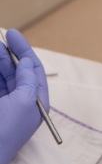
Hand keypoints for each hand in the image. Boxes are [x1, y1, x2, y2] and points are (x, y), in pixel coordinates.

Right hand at [0, 30, 48, 163]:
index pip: (33, 69)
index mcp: (36, 101)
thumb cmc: (7, 130)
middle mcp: (20, 102)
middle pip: (15, 71)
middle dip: (6, 54)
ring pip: (1, 77)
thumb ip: (28, 79)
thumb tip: (27, 61)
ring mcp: (4, 105)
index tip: (13, 34)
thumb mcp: (25, 101)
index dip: (24, 50)